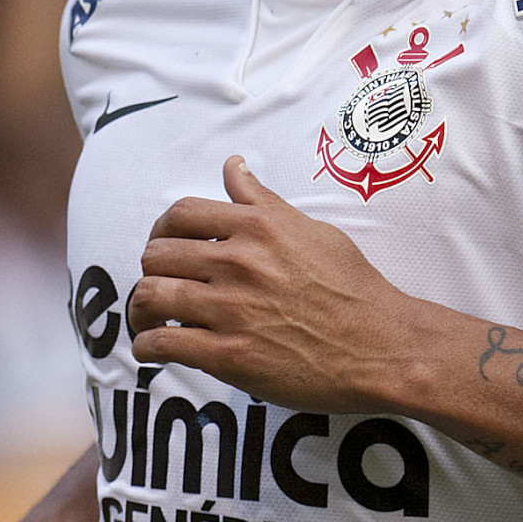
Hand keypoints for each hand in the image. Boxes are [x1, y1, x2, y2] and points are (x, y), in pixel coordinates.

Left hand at [128, 155, 420, 410]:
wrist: (380, 346)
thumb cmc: (352, 288)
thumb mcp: (312, 230)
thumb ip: (264, 201)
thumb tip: (234, 167)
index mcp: (256, 227)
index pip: (179, 213)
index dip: (162, 231)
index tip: (167, 248)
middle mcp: (238, 262)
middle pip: (155, 255)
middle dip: (150, 271)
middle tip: (160, 287)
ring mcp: (231, 309)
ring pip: (151, 297)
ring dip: (141, 311)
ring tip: (150, 320)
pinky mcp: (229, 354)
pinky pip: (162, 345)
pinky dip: (147, 348)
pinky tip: (155, 350)